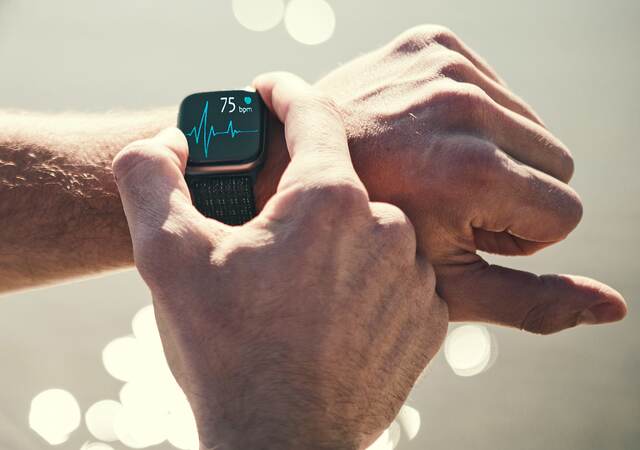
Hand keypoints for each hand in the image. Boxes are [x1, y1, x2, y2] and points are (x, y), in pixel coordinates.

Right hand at [113, 74, 447, 449]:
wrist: (280, 445)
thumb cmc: (225, 352)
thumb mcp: (165, 255)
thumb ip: (151, 176)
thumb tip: (170, 140)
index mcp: (328, 200)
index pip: (313, 115)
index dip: (285, 94)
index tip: (270, 90)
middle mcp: (386, 228)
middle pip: (336, 185)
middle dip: (298, 198)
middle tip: (262, 235)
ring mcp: (415, 277)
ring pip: (368, 233)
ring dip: (332, 245)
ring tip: (293, 288)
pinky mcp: (429, 320)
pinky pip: (396, 277)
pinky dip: (364, 282)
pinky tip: (330, 313)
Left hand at [257, 25, 625, 334]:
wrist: (282, 170)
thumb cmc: (359, 240)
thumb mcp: (444, 285)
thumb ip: (532, 301)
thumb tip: (614, 308)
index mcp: (474, 172)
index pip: (565, 213)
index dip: (515, 233)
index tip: (460, 228)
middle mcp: (467, 108)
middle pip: (557, 163)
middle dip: (511, 193)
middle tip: (443, 200)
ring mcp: (445, 67)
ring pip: (531, 125)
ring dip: (494, 154)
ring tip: (429, 168)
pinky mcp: (431, 43)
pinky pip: (498, 89)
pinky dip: (472, 119)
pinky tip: (423, 137)